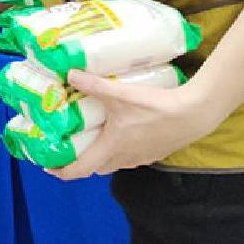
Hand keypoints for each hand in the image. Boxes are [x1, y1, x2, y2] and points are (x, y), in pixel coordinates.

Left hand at [46, 71, 225, 179]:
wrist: (194, 114)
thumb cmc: (156, 107)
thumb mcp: (121, 93)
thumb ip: (94, 85)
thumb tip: (70, 73)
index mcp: (112, 148)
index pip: (80, 169)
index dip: (62, 171)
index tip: (48, 166)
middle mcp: (124, 157)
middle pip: (95, 166)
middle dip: (79, 160)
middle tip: (67, 145)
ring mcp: (140, 157)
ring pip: (113, 162)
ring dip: (100, 154)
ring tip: (90, 136)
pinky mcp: (153, 152)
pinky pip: (128, 156)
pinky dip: (117, 149)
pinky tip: (118, 130)